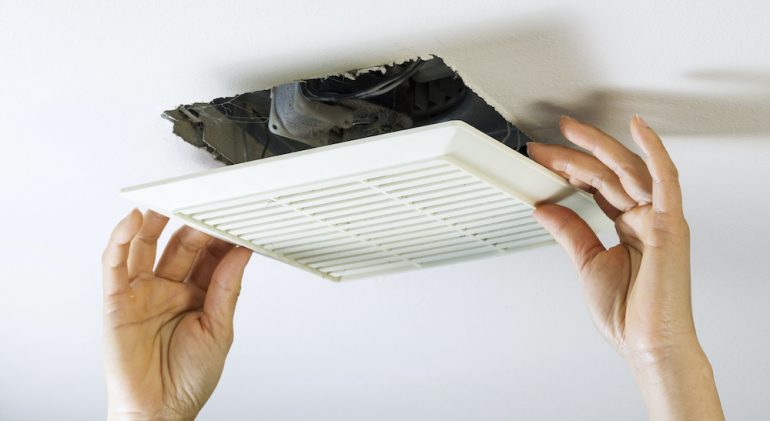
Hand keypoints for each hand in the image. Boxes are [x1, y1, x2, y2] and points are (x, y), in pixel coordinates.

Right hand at [102, 210, 251, 420]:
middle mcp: (170, 290)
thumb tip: (240, 253)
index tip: (236, 217)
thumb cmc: (188, 379)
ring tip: (170, 199)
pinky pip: (116, 264)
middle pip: (181, 245)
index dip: (221, 237)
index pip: (210, 257)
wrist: (159, 412)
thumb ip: (227, 289)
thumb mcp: (219, 330)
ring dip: (156, 221)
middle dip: (194, 224)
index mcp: (198, 296)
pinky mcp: (117, 300)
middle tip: (207, 203)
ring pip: (147, 246)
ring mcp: (143, 292)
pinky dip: (121, 240)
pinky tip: (134, 221)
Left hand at [528, 115, 722, 419]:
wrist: (648, 345)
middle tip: (543, 144)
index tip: (541, 160)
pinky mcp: (669, 225)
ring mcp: (660, 219)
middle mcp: (647, 217)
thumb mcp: (588, 263)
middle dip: (574, 155)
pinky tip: (638, 129)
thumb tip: (545, 207)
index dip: (569, 168)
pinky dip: (654, 151)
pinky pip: (666, 181)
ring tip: (567, 133)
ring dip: (597, 148)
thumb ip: (570, 231)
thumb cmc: (629, 314)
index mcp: (630, 226)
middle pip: (608, 173)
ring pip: (628, 170)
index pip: (597, 184)